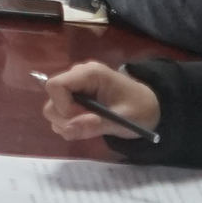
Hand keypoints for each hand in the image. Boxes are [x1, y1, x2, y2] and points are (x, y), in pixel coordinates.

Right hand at [36, 61, 158, 144]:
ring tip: (92, 127)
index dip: (62, 106)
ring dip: (67, 124)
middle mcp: (77, 77)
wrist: (150, 108)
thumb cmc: (140, 110)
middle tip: (90, 127)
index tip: (81, 119)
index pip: (55, 85)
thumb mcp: (123, 119)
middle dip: (65, 119)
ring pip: (53, 109)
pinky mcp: (73, 99)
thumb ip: (96, 125)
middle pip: (51, 99)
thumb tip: (68, 129)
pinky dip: (69, 125)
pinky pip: (59, 114)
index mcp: (89, 73)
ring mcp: (74, 88)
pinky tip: (88, 126)